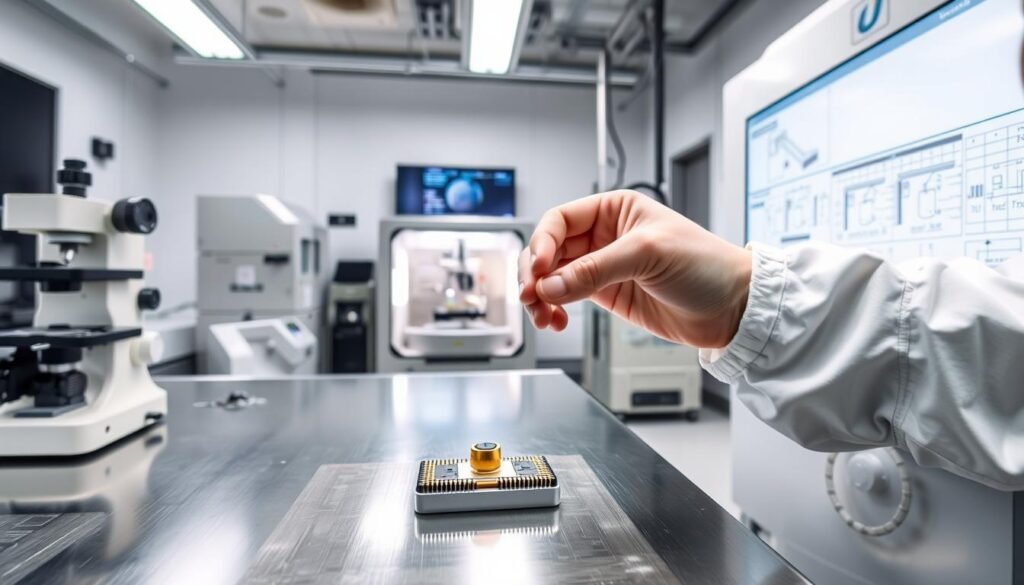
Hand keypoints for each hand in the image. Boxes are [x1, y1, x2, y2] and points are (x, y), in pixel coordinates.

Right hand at [518, 190, 752, 348]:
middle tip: (533, 297)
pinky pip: (566, 299)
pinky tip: (557, 320)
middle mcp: (604, 235)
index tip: (541, 270)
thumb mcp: (648, 255)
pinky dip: (554, 310)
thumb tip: (551, 286)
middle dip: (536, 274)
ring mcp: (603, 267)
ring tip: (544, 316)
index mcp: (614, 209)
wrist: (732, 307)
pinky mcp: (607, 295)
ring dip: (540, 296)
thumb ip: (595, 270)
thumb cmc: (704, 265)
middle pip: (549, 250)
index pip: (560, 221)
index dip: (543, 243)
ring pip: (553, 278)